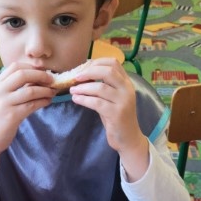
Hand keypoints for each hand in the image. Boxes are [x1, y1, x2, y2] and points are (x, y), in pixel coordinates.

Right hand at [0, 62, 55, 153]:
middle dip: (41, 75)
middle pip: (23, 74)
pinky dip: (43, 102)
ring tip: (52, 92)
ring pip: (30, 90)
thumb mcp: (0, 98)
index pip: (15, 66)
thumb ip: (13, 87)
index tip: (42, 70)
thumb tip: (37, 78)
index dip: (31, 66)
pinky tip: (47, 101)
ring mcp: (4, 104)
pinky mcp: (12, 116)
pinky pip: (32, 105)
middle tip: (52, 80)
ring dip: (45, 90)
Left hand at [69, 57, 149, 180]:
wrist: (128, 139)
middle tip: (75, 77)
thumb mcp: (111, 99)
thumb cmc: (117, 118)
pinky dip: (84, 99)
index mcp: (126, 83)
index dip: (96, 62)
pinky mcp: (117, 114)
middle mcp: (127, 89)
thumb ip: (102, 86)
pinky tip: (76, 99)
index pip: (113, 63)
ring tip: (72, 90)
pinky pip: (97, 102)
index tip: (83, 67)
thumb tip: (81, 75)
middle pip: (108, 71)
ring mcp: (123, 101)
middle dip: (89, 72)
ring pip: (100, 87)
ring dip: (83, 87)